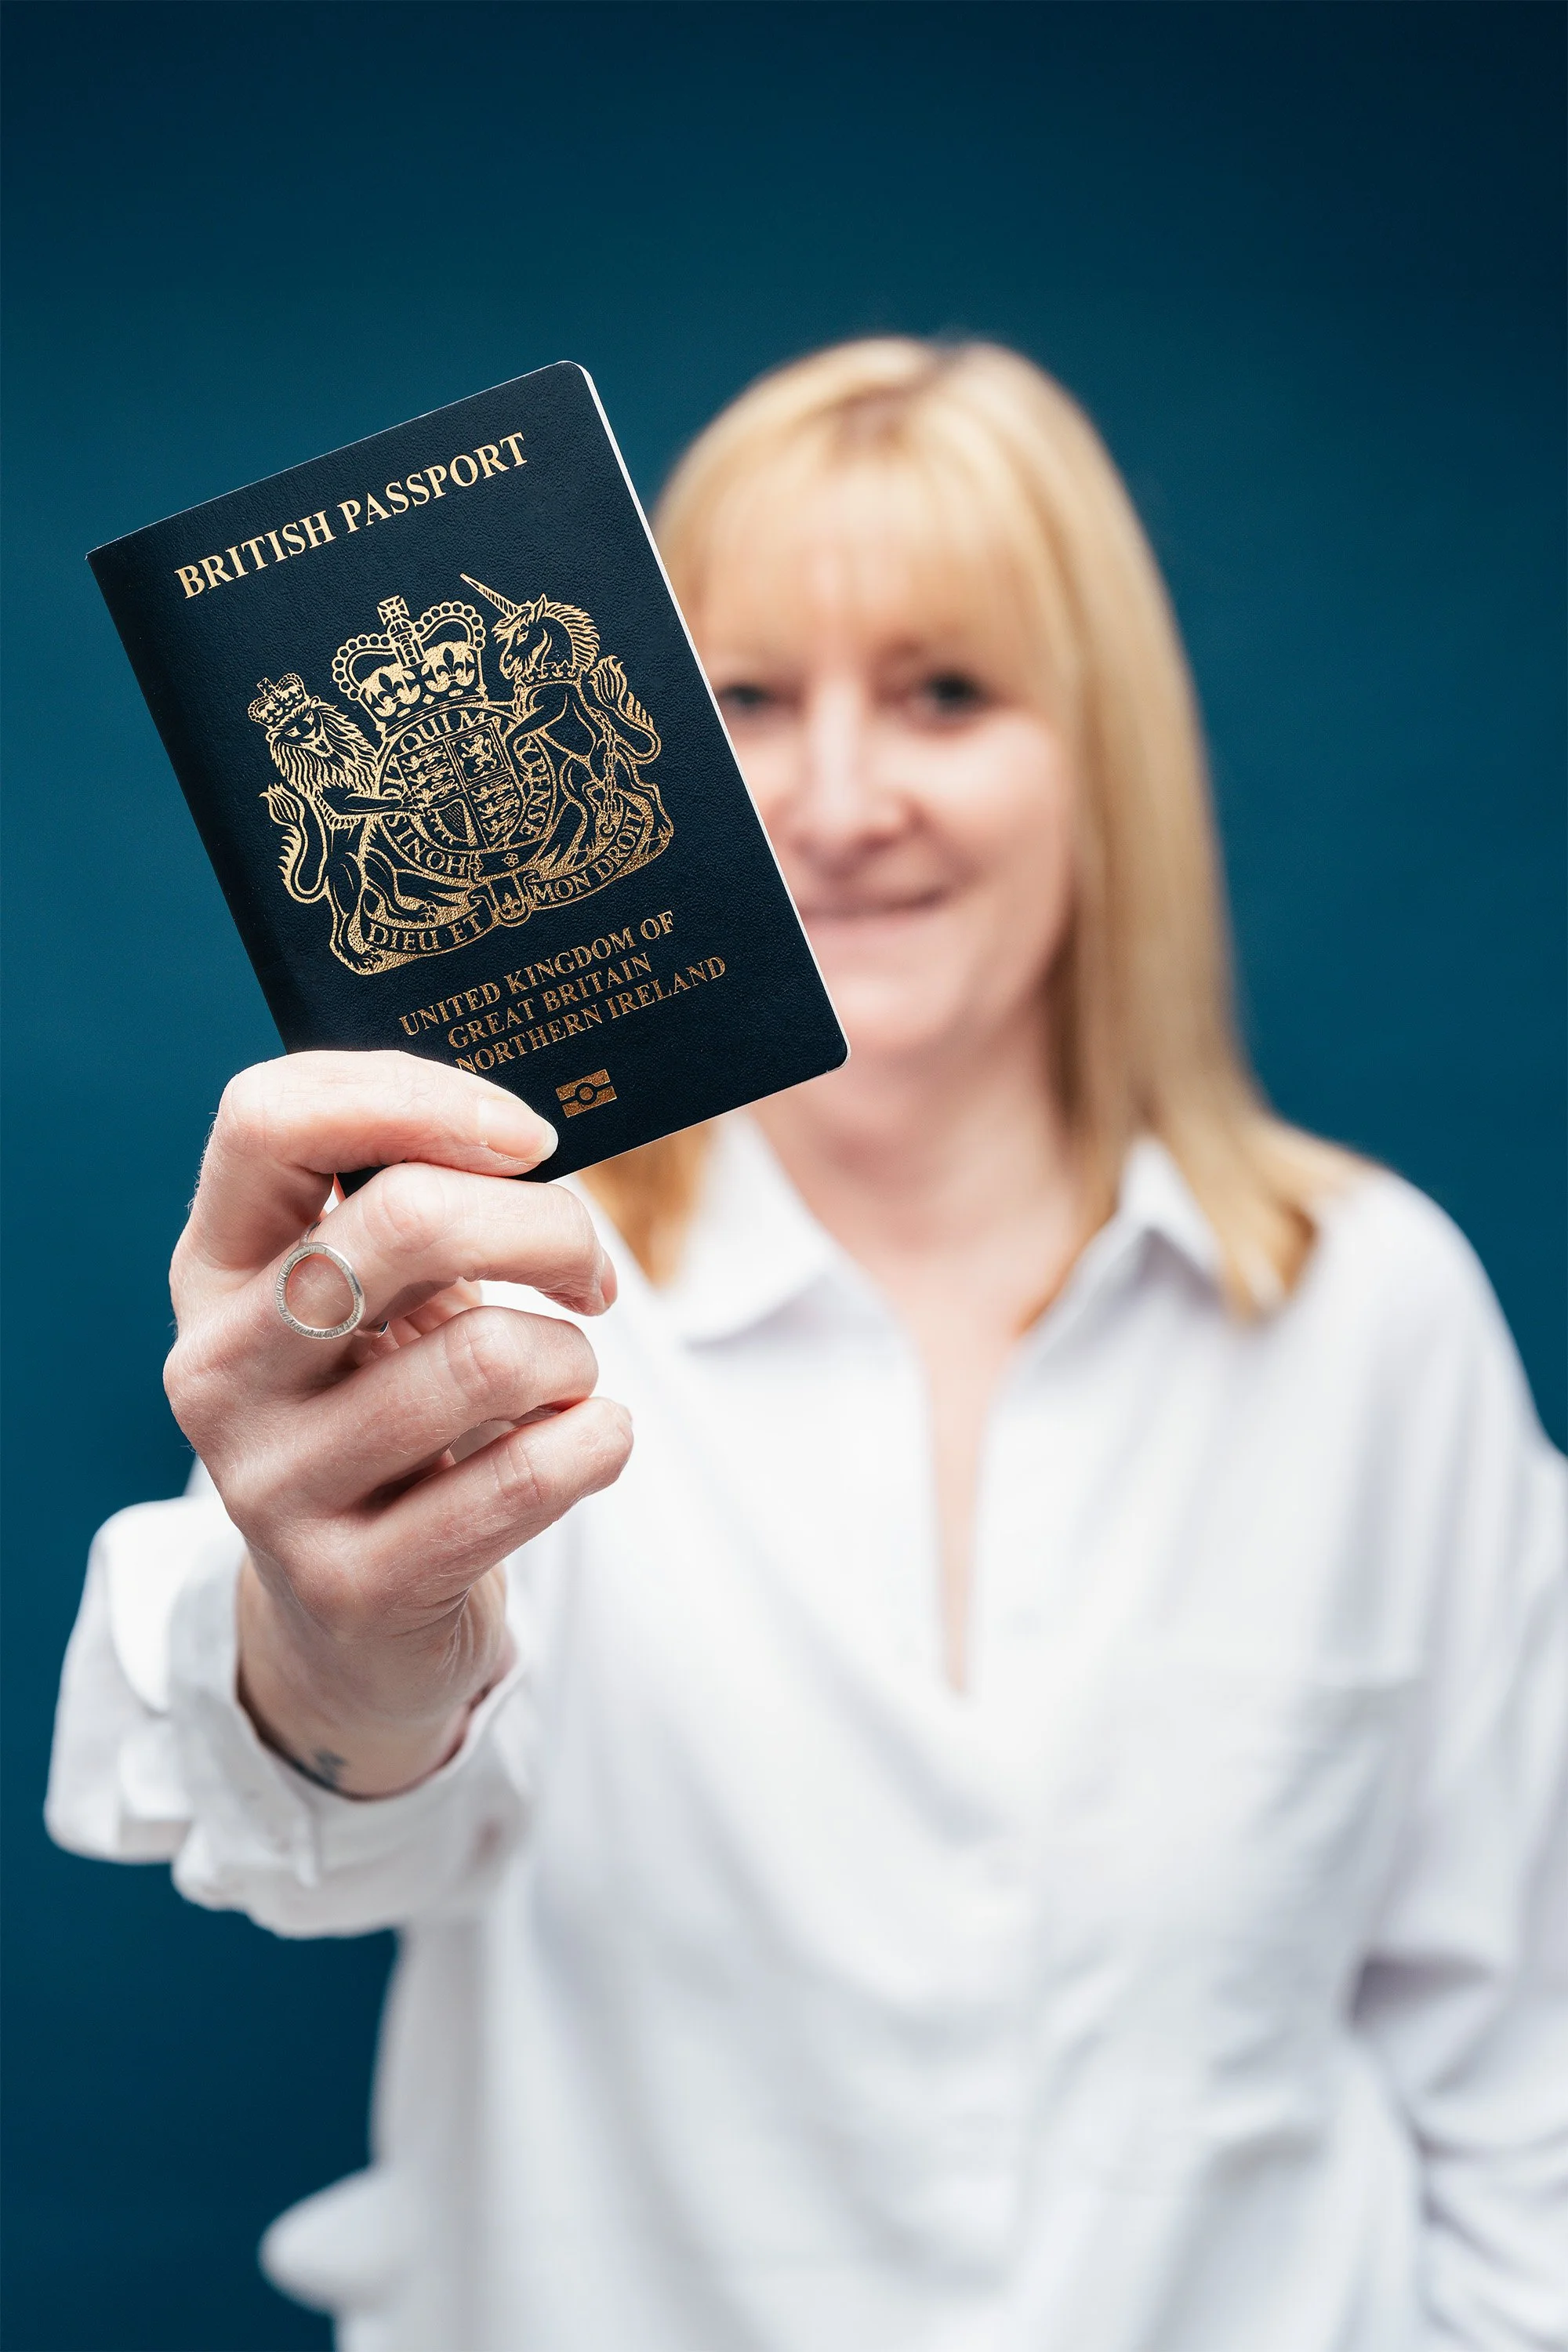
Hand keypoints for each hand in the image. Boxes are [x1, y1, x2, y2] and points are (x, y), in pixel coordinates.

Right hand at [164, 1051, 631, 1795]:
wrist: (358, 1622)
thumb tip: (522, 1132)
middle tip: (589, 1269)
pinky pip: (526, 1476)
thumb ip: (419, 1198)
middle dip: (547, 1227)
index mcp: (215, 1266)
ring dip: (573, 1358)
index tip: (528, 1136)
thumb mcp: (380, 1296)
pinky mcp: (352, 1585)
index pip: (269, 1118)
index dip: (416, 1095)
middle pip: (407, 1221)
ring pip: (489, 1355)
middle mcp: (217, 1368)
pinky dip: (596, 1442)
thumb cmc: (391, 1408)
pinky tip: (585, 1444)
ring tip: (565, 1382)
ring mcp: (270, 1485)